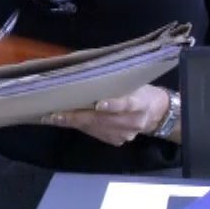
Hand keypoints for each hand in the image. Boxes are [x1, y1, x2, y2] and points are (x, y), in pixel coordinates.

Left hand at [44, 85, 169, 146]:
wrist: (156, 113)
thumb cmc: (138, 90)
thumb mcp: (132, 82)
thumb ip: (113, 80)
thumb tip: (82, 67)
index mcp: (140, 102)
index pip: (128, 104)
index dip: (114, 105)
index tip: (99, 104)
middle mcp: (134, 120)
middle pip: (103, 119)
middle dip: (77, 116)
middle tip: (55, 114)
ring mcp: (126, 133)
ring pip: (96, 128)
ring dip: (73, 122)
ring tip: (53, 117)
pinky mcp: (118, 140)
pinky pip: (95, 133)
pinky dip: (80, 126)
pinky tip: (65, 121)